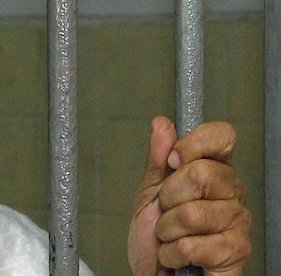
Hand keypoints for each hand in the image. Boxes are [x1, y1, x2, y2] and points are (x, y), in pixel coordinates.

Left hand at [128, 117, 250, 274]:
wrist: (154, 274)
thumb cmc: (154, 238)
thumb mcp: (148, 192)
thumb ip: (156, 158)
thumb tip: (162, 125)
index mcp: (213, 172)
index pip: (221, 136)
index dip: (192, 144)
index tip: (169, 161)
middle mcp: (231, 193)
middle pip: (200, 173)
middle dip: (168, 197)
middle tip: (166, 211)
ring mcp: (237, 222)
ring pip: (192, 213)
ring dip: (167, 230)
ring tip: (170, 237)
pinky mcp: (235, 252)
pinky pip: (192, 244)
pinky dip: (172, 253)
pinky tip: (178, 256)